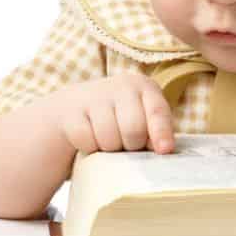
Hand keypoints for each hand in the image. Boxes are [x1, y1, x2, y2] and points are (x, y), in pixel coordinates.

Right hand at [52, 74, 175, 155]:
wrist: (71, 108)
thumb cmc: (117, 120)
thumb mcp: (140, 119)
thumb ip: (155, 131)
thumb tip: (163, 151)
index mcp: (144, 87)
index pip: (157, 110)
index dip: (161, 131)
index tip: (165, 150)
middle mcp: (121, 85)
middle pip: (134, 130)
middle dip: (131, 145)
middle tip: (126, 144)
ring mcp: (94, 95)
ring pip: (109, 139)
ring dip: (109, 148)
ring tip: (107, 139)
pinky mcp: (70, 110)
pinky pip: (86, 141)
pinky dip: (88, 147)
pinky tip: (88, 136)